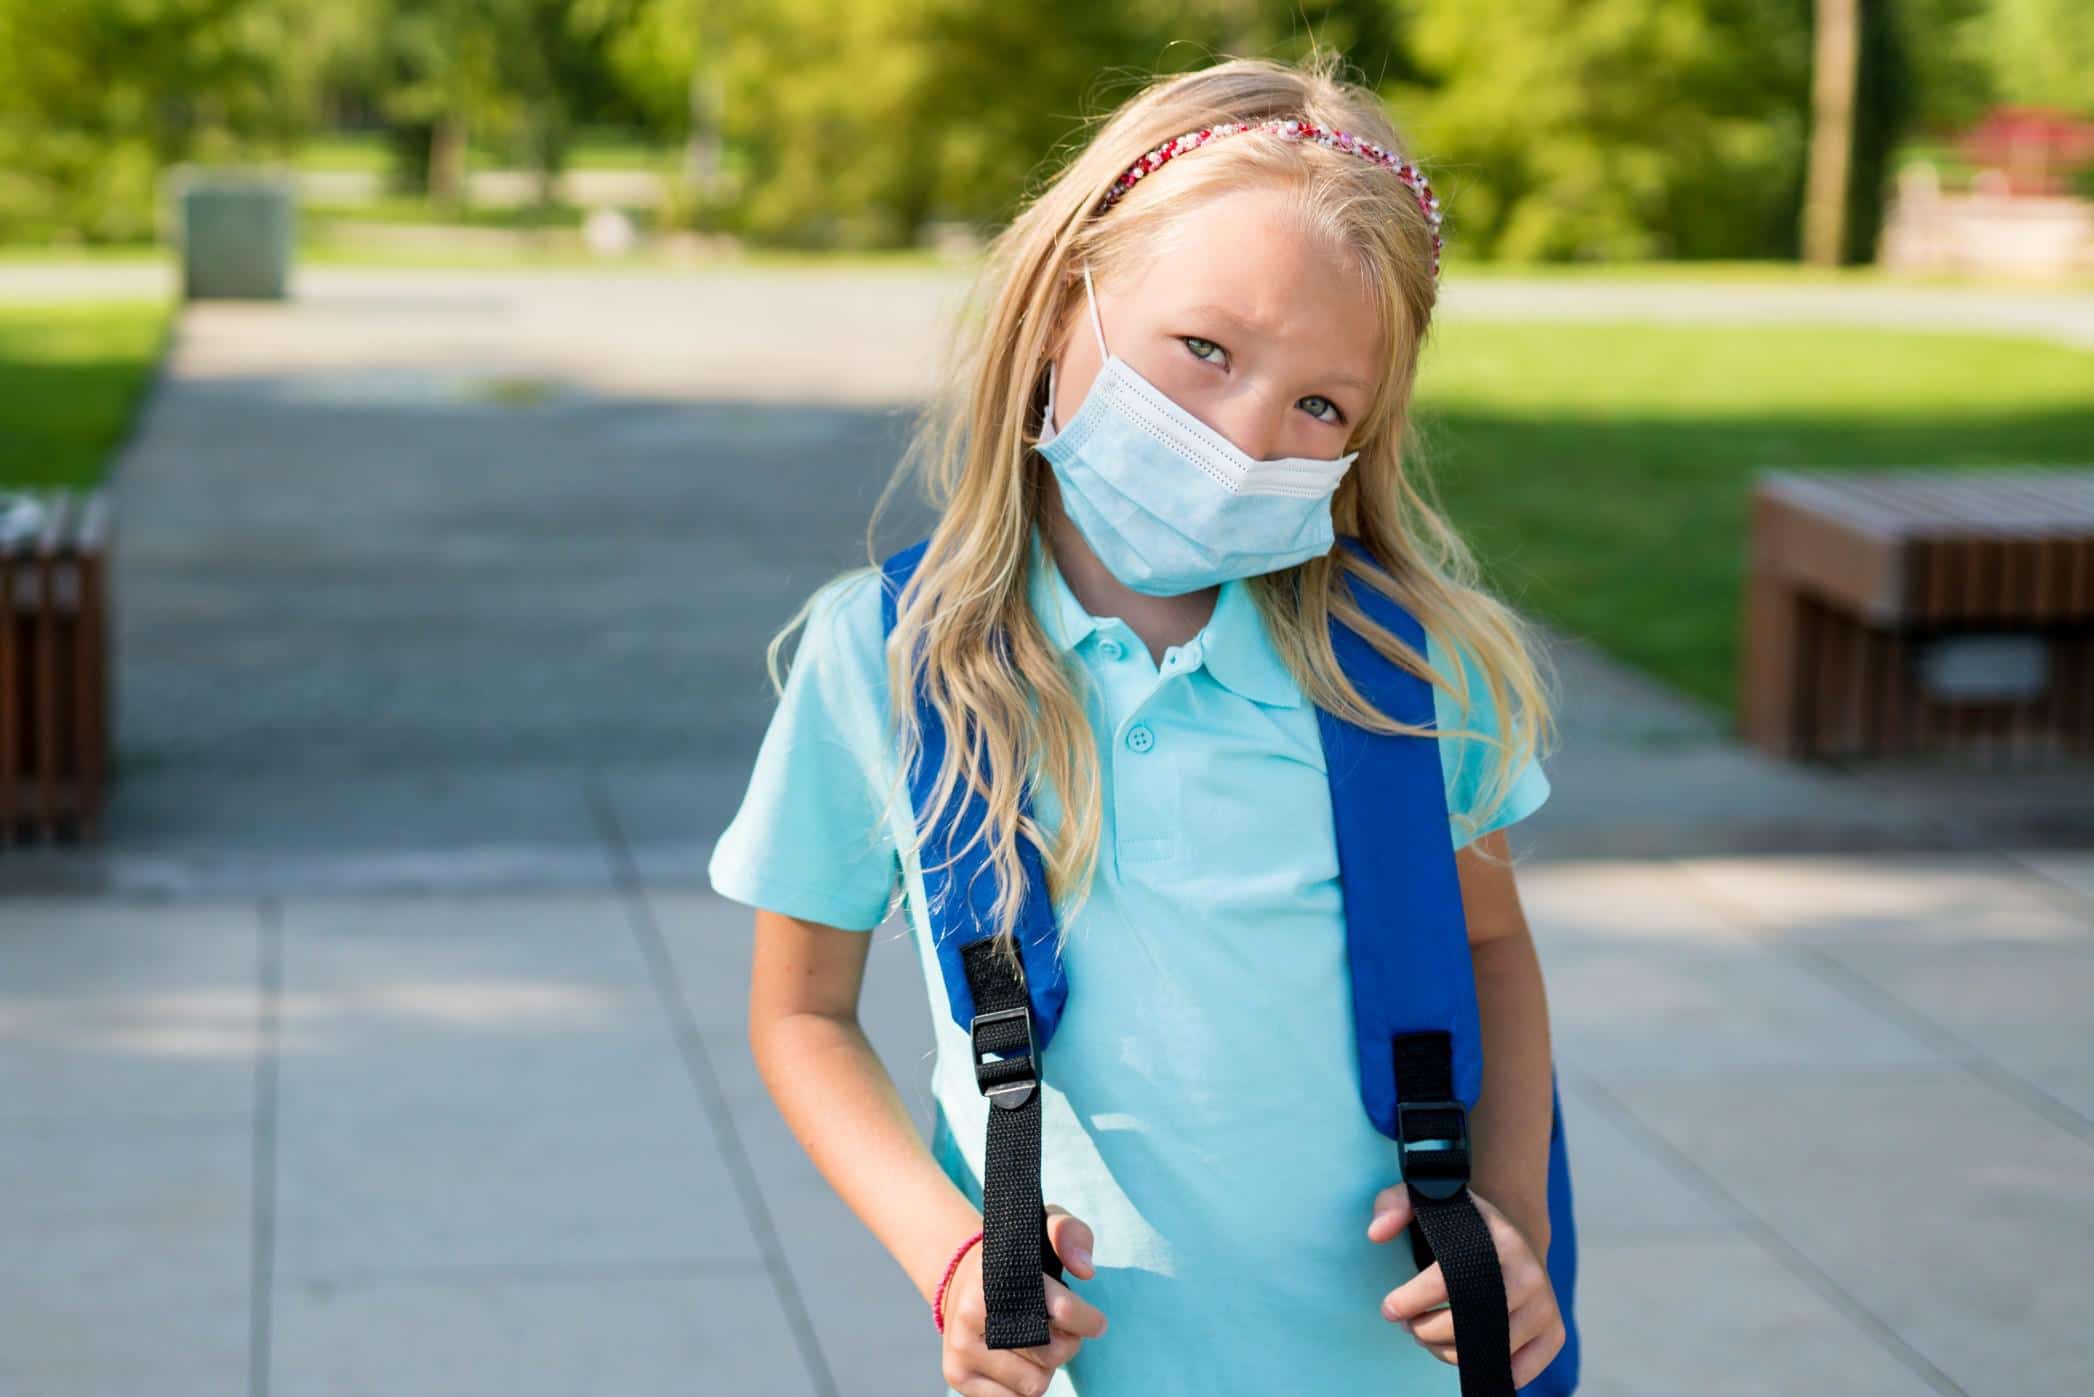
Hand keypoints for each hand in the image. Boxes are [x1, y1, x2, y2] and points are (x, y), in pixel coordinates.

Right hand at [940, 1204, 1108, 1396]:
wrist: (960, 1281)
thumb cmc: (1014, 1260)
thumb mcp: (1042, 1228)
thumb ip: (1071, 1234)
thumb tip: (1086, 1270)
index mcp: (997, 1272)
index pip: (1062, 1310)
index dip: (1087, 1319)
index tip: (1095, 1322)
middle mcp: (972, 1311)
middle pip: (1053, 1353)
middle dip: (1067, 1344)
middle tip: (1059, 1329)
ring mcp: (961, 1346)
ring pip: (1035, 1383)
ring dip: (1045, 1367)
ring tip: (1034, 1343)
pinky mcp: (956, 1375)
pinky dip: (1024, 1386)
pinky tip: (1017, 1361)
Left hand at [1366, 1183, 1564, 1386]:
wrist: (1514, 1237)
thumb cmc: (1464, 1225)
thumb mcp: (1429, 1200)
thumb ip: (1393, 1204)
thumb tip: (1375, 1234)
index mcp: (1501, 1241)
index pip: (1446, 1281)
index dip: (1409, 1301)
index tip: (1388, 1309)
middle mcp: (1530, 1276)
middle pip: (1461, 1325)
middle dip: (1422, 1330)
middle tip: (1408, 1323)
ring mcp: (1546, 1307)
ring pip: (1482, 1352)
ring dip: (1444, 1351)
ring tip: (1428, 1333)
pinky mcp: (1555, 1333)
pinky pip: (1516, 1372)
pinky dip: (1481, 1368)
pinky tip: (1462, 1348)